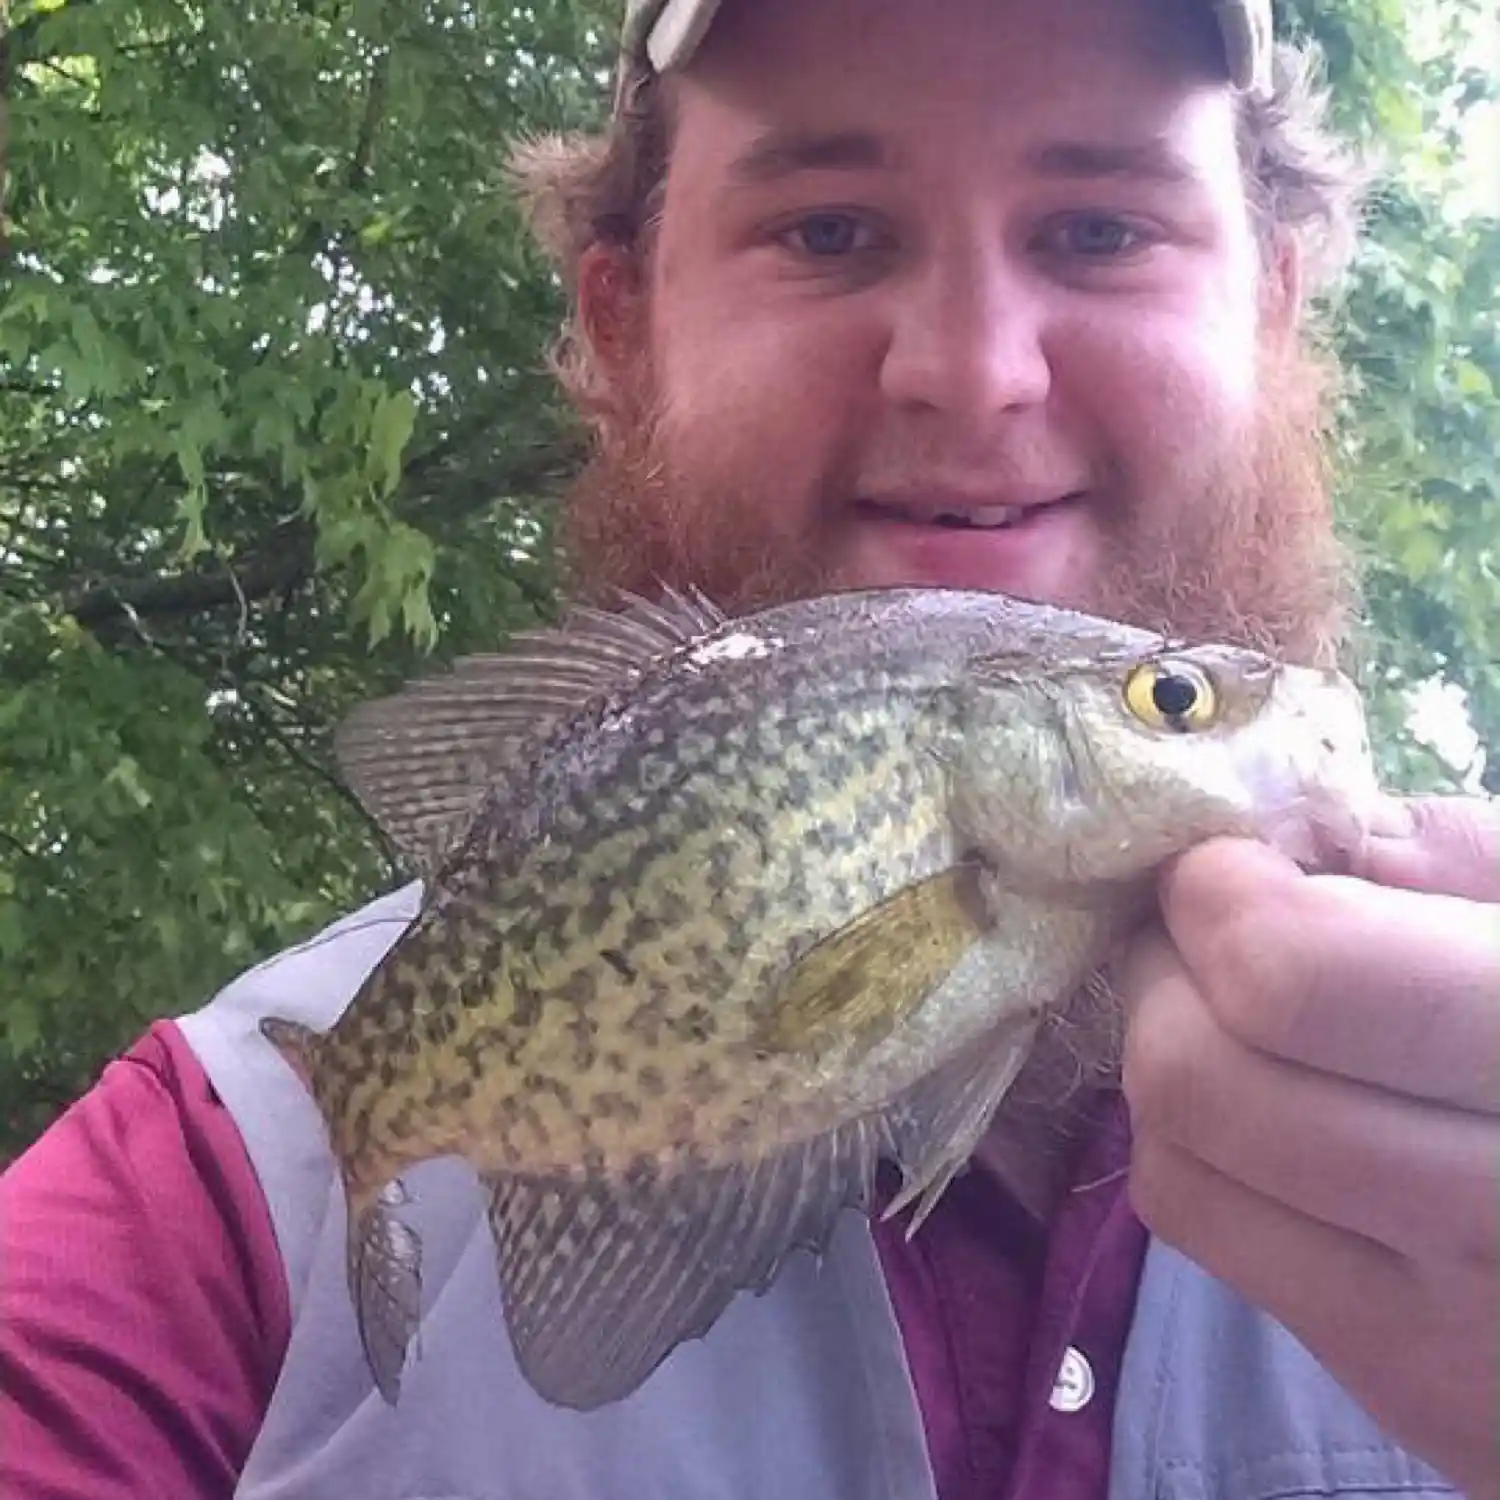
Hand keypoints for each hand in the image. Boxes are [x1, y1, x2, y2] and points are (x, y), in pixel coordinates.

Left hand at [1118, 796, 1499, 1497]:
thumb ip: (1455, 857)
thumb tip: (1277, 845)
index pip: (1291, 978)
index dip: (1220, 894)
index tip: (1230, 865)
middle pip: (1195, 1076)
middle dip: (1166, 972)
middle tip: (1204, 931)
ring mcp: (1455, 1337)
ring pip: (1173, 1166)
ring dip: (1169, 1063)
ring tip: (1233, 1015)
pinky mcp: (1411, 1391)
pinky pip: (1211, 1240)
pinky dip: (1202, 1152)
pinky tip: (1276, 1112)